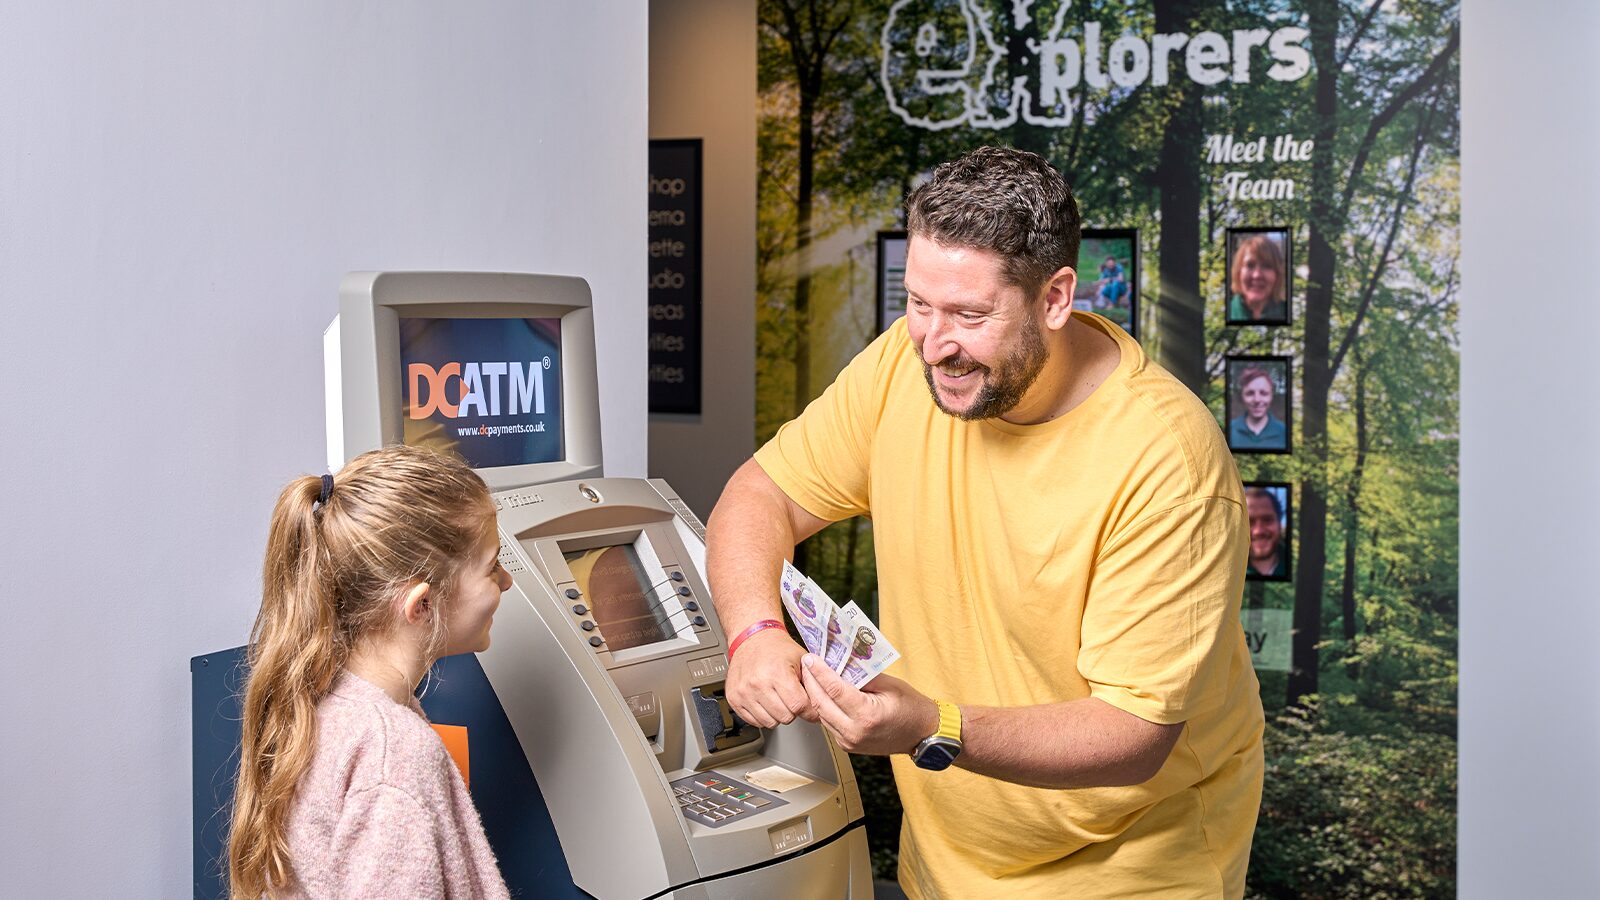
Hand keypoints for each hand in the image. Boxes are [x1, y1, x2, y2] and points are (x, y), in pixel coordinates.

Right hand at [726, 627, 816, 726]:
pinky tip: (766, 702)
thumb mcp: (802, 660)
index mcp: (777, 672)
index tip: (811, 710)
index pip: (799, 706)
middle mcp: (757, 683)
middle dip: (793, 711)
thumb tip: (823, 706)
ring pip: (769, 722)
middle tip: (792, 699)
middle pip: (785, 717)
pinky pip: (754, 721)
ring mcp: (743, 692)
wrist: (752, 637)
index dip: (809, 710)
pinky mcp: (734, 698)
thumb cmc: (777, 648)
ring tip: (778, 699)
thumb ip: (813, 683)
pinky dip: (762, 715)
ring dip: (777, 715)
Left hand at [799, 654, 938, 755]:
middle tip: (806, 663)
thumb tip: (839, 662)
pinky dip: (823, 707)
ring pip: (821, 714)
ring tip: (812, 675)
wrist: (922, 734)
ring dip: (814, 694)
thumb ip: (862, 675)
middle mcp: (854, 731)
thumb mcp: (889, 684)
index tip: (810, 658)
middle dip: (810, 681)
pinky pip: (828, 723)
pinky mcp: (847, 745)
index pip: (834, 690)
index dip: (819, 672)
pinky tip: (822, 693)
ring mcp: (849, 741)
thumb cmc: (911, 708)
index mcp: (867, 715)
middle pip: (821, 703)